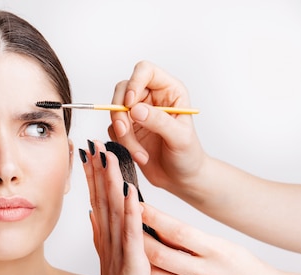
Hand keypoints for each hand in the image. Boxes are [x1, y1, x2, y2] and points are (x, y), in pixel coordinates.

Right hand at [80, 140, 155, 274]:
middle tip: (94, 144)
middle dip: (98, 170)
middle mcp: (109, 242)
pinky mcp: (133, 264)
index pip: (98, 201)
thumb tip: (95, 216)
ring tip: (109, 156)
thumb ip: (104, 238)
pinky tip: (129, 192)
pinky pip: (132, 233)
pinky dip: (131, 212)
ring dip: (111, 182)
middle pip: (102, 199)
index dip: (93, 176)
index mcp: (106, 240)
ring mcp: (119, 252)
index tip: (90, 153)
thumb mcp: (111, 263)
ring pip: (114, 210)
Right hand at [108, 61, 206, 193]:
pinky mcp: (127, 129)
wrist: (181, 178)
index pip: (145, 71)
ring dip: (122, 134)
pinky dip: (121, 144)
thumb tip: (135, 109)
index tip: (130, 104)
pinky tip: (139, 155)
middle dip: (119, 112)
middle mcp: (151, 98)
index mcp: (169, 91)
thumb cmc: (188, 156)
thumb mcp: (179, 138)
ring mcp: (137, 114)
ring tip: (139, 153)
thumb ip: (159, 121)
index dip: (134, 83)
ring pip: (115, 112)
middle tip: (124, 131)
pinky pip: (112, 130)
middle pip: (123, 89)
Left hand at [141, 203, 300, 274]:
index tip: (137, 206)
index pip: (178, 231)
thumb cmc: (243, 268)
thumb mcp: (223, 246)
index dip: (154, 218)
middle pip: (160, 254)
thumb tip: (159, 226)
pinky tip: (141, 272)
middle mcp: (206, 273)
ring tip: (129, 249)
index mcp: (216, 251)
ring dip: (139, 262)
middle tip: (124, 227)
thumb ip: (192, 239)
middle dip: (137, 239)